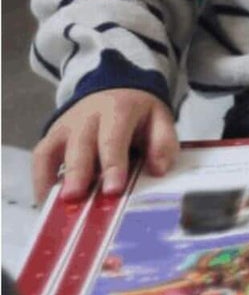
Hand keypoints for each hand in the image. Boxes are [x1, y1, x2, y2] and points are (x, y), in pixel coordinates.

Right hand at [32, 90, 177, 203]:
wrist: (115, 89)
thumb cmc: (137, 112)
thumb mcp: (160, 119)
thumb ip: (163, 143)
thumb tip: (159, 169)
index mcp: (118, 110)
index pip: (113, 138)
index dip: (113, 165)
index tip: (113, 190)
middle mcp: (87, 116)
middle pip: (79, 146)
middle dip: (78, 174)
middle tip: (77, 198)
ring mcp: (65, 125)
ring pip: (52, 151)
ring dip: (53, 179)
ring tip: (60, 206)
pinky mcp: (52, 136)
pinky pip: (40, 157)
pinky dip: (41, 180)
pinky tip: (49, 200)